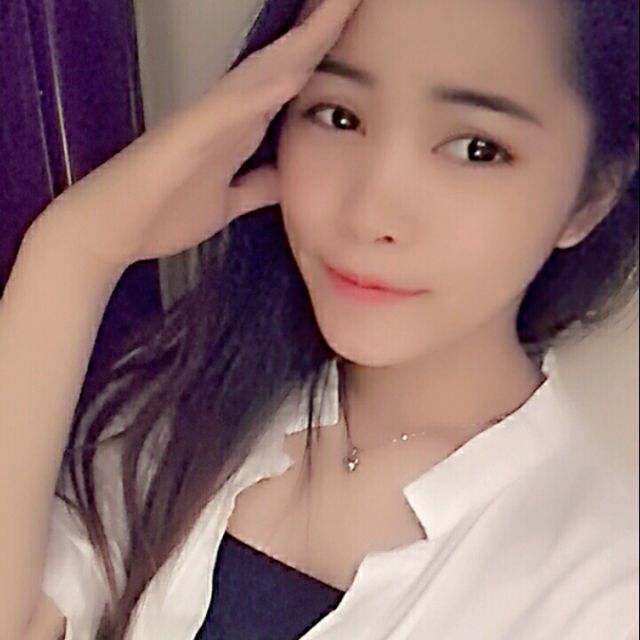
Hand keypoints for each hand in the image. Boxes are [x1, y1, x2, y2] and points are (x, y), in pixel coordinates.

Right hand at [35, 0, 362, 270]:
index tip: (353, 28)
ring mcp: (208, 120)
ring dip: (301, 42)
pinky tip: (292, 70)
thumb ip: (256, 186)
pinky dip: (261, 88)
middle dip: (321, 31)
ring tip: (337, 5)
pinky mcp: (188, 134)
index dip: (323, 55)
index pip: (291, 83)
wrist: (114, 230)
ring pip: (263, 72)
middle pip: (285, 65)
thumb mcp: (227, 202)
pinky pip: (230, 106)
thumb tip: (283, 177)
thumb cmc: (163, 213)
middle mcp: (229, 114)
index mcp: (241, 130)